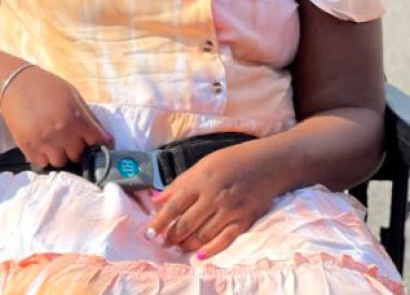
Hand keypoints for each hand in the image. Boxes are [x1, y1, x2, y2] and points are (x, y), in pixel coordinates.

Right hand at [0, 65, 111, 168]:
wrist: (15, 84)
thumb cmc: (47, 87)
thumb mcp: (73, 95)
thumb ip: (90, 118)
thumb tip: (108, 139)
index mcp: (77, 118)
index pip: (97, 142)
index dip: (97, 143)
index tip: (92, 142)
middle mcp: (63, 132)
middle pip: (78, 155)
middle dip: (75, 147)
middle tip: (66, 135)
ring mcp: (45, 142)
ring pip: (60, 162)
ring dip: (59, 154)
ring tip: (53, 139)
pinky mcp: (29, 148)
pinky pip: (43, 163)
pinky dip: (43, 156)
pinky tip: (41, 142)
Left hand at [147, 140, 281, 258]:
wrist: (267, 163)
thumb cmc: (231, 160)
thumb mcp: (202, 164)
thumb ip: (180, 183)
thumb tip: (157, 199)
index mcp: (201, 180)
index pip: (174, 205)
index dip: (160, 221)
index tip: (149, 233)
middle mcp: (214, 196)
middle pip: (187, 223)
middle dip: (172, 235)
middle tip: (164, 242)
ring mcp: (230, 210)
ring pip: (203, 234)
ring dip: (188, 243)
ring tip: (179, 246)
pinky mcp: (244, 221)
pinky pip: (225, 240)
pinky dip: (210, 250)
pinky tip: (199, 255)